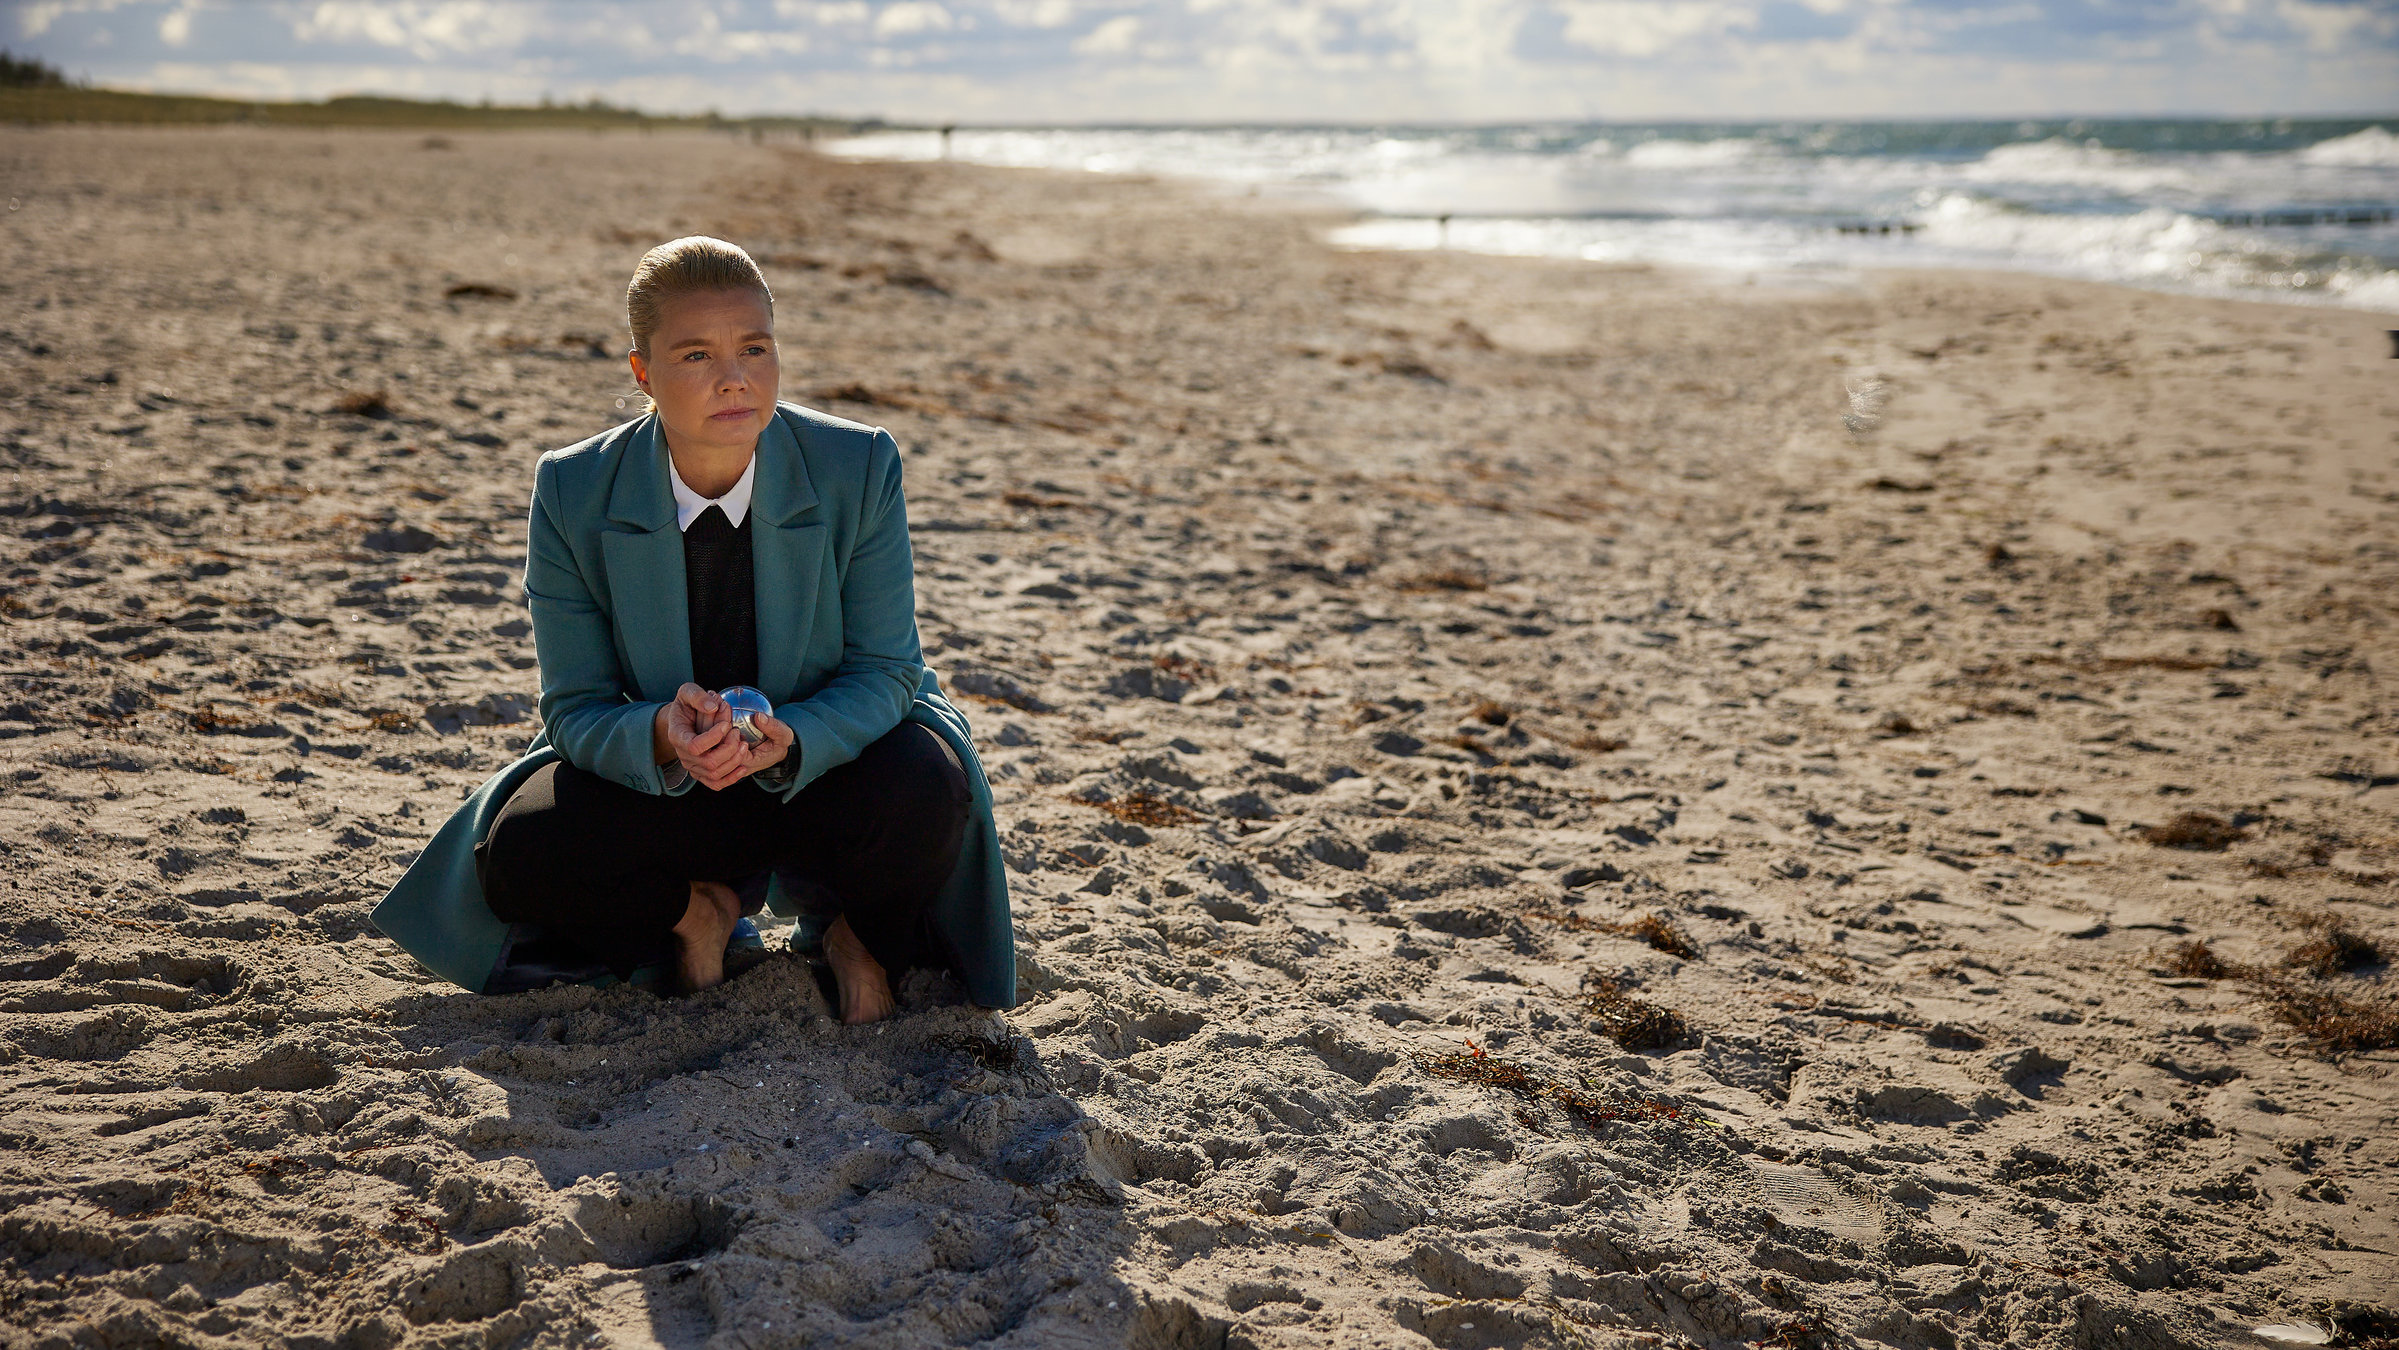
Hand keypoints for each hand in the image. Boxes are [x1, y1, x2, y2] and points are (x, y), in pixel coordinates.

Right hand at [655, 683, 793, 790]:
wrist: (683, 719)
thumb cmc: (686, 704)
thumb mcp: (687, 691)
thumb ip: (698, 695)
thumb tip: (713, 707)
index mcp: (678, 736)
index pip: (695, 746)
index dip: (714, 737)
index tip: (727, 724)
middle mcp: (683, 755)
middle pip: (709, 763)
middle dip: (729, 749)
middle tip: (737, 732)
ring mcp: (693, 766)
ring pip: (715, 774)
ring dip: (734, 761)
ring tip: (743, 744)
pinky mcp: (702, 772)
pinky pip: (716, 784)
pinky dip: (731, 778)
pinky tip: (743, 767)